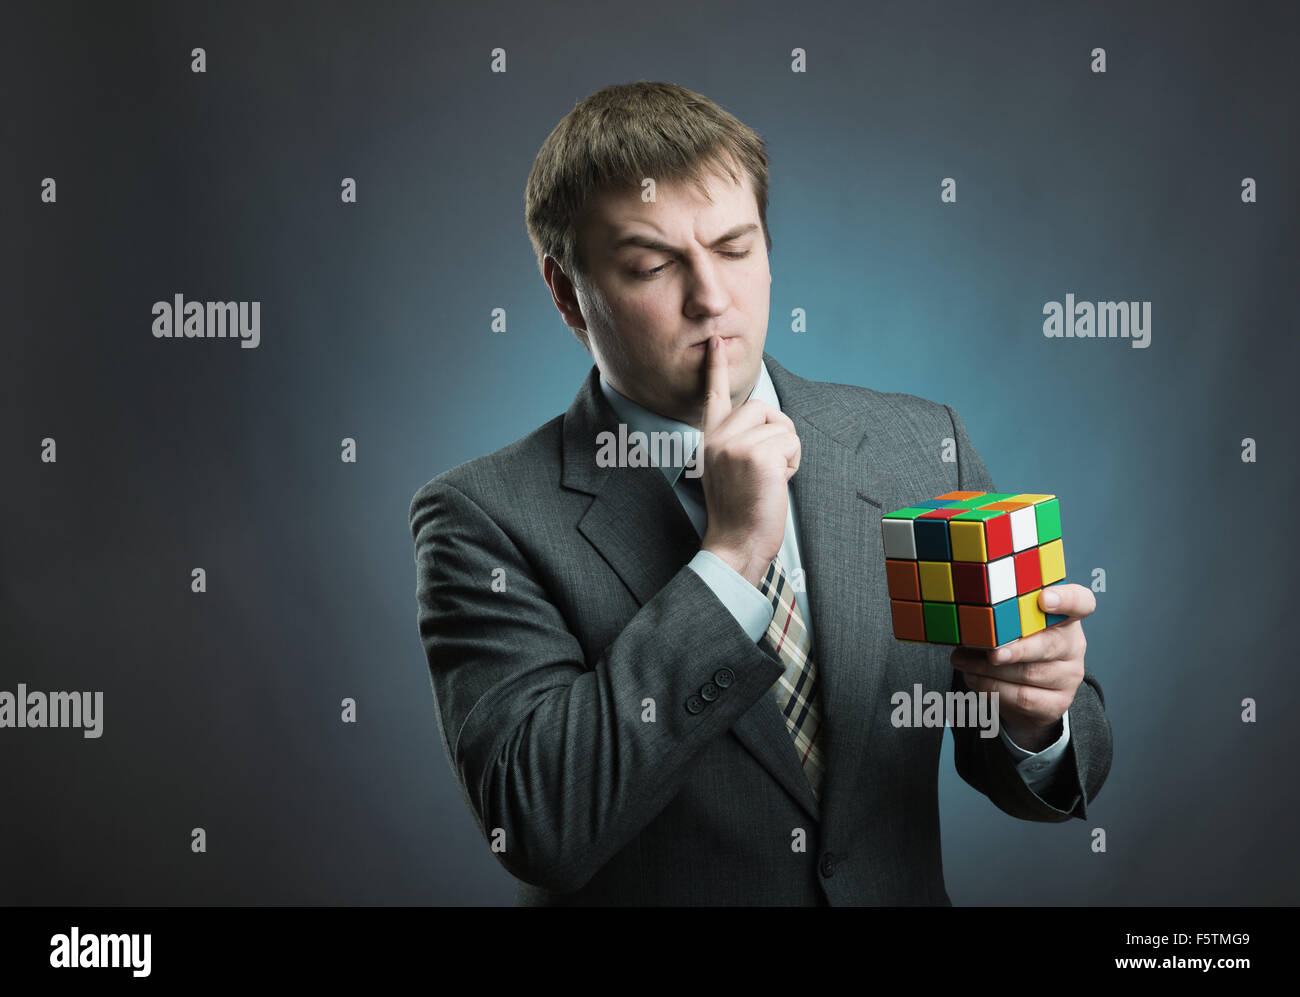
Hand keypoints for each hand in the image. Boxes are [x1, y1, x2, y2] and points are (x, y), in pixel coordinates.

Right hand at [696, 335, 800, 587]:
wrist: (736, 543)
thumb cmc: (740, 512)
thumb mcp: (730, 469)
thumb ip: (740, 442)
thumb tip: (769, 423)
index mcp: (711, 439)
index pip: (714, 395)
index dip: (715, 367)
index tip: (715, 341)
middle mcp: (718, 437)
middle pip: (764, 407)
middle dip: (778, 434)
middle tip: (769, 467)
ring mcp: (735, 445)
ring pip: (782, 426)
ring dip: (788, 452)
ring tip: (770, 478)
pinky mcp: (757, 456)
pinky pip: (791, 443)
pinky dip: (793, 463)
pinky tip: (776, 483)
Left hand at [950, 583, 1095, 751]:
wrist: (1033, 692)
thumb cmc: (1019, 646)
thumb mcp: (1014, 626)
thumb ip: (1002, 618)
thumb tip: (967, 622)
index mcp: (1066, 617)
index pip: (1081, 602)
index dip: (1066, 599)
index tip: (1044, 599)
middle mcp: (1073, 645)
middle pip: (1049, 644)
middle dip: (1015, 649)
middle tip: (990, 652)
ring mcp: (1069, 675)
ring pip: (1030, 673)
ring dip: (990, 670)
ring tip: (963, 663)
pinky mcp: (1058, 702)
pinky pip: (1023, 698)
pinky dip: (993, 689)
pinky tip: (974, 680)